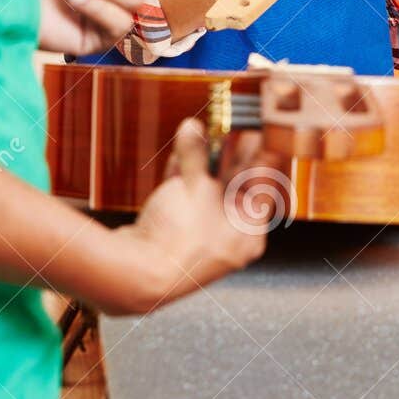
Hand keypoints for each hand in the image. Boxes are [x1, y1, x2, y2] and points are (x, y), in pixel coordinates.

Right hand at [110, 119, 273, 315]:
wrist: (137, 274)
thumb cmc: (180, 239)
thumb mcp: (196, 187)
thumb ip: (196, 154)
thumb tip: (193, 127)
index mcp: (247, 232)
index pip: (260, 186)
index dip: (259, 153)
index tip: (257, 129)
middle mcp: (228, 236)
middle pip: (234, 185)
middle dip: (231, 153)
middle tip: (235, 124)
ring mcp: (200, 235)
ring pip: (207, 189)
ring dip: (204, 159)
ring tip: (206, 129)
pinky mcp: (175, 232)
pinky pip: (185, 197)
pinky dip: (184, 174)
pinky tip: (182, 149)